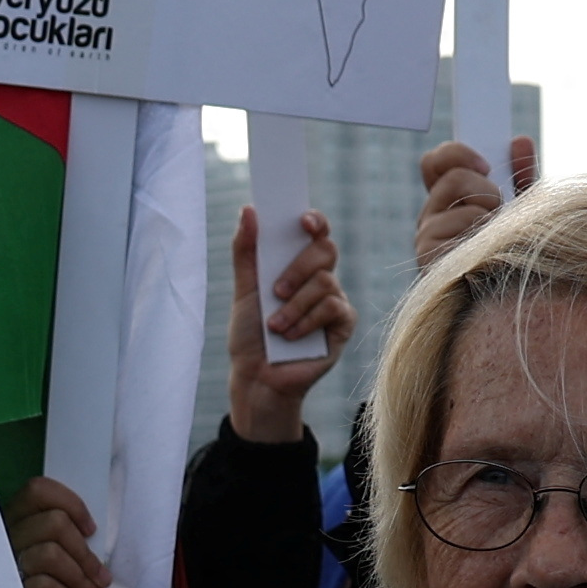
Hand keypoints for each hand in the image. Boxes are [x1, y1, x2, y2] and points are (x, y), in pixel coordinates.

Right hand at [13, 472, 113, 587]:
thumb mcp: (46, 563)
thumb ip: (61, 543)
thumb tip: (95, 542)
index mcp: (11, 524)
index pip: (37, 490)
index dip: (71, 504)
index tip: (91, 530)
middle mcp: (2, 540)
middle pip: (53, 523)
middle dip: (86, 553)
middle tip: (103, 577)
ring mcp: (2, 567)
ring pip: (51, 554)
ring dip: (83, 580)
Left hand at [227, 204, 349, 438]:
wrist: (256, 378)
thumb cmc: (251, 335)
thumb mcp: (244, 290)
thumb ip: (246, 251)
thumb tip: (249, 209)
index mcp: (298, 265)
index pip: (314, 232)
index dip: (314, 221)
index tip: (302, 220)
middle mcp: (320, 279)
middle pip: (324, 251)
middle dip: (298, 268)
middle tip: (275, 291)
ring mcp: (334, 301)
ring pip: (324, 282)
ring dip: (294, 305)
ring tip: (275, 326)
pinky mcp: (342, 325)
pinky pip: (332, 308)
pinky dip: (306, 321)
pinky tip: (290, 336)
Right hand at [414, 131, 538, 272]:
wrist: (518, 308)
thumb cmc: (519, 262)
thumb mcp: (525, 211)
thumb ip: (521, 175)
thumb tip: (519, 141)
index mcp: (448, 207)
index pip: (434, 164)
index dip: (453, 153)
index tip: (484, 162)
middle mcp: (431, 221)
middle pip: (450, 173)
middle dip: (483, 182)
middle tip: (499, 208)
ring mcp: (426, 239)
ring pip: (455, 187)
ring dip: (487, 205)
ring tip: (495, 236)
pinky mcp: (427, 257)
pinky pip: (458, 218)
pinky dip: (480, 229)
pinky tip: (484, 252)